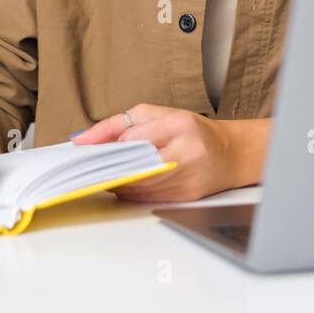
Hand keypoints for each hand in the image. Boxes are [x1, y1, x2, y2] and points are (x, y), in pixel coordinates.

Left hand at [71, 103, 237, 201]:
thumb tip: (83, 139)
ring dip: (117, 181)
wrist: (230, 154)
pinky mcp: (185, 197)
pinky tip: (126, 183)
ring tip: (106, 173)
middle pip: (134, 165)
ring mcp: (187, 178)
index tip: (87, 150)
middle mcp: (186, 152)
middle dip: (109, 167)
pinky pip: (147, 198)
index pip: (134, 138)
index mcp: (180, 125)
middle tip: (90, 167)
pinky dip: (132, 191)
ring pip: (138, 186)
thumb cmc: (194, 131)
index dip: (109, 146)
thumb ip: (120, 123)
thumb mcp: (159, 114)